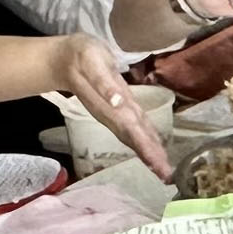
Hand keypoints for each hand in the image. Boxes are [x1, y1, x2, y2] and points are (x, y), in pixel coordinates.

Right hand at [35, 33, 169, 178]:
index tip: (159, 167)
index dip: (146, 149)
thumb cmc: (81, 57)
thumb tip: (118, 103)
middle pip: (135, 139)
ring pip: (135, 136)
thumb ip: (104, 84)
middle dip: (151, 157)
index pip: (132, 132)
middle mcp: (115, 114)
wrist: (65, 59)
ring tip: (164, 169)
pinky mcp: (119, 106)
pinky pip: (135, 126)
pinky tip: (156, 148)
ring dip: (150, 152)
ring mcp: (116, 112)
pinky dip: (146, 139)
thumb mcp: (92, 64)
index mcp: (111, 106)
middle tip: (167, 176)